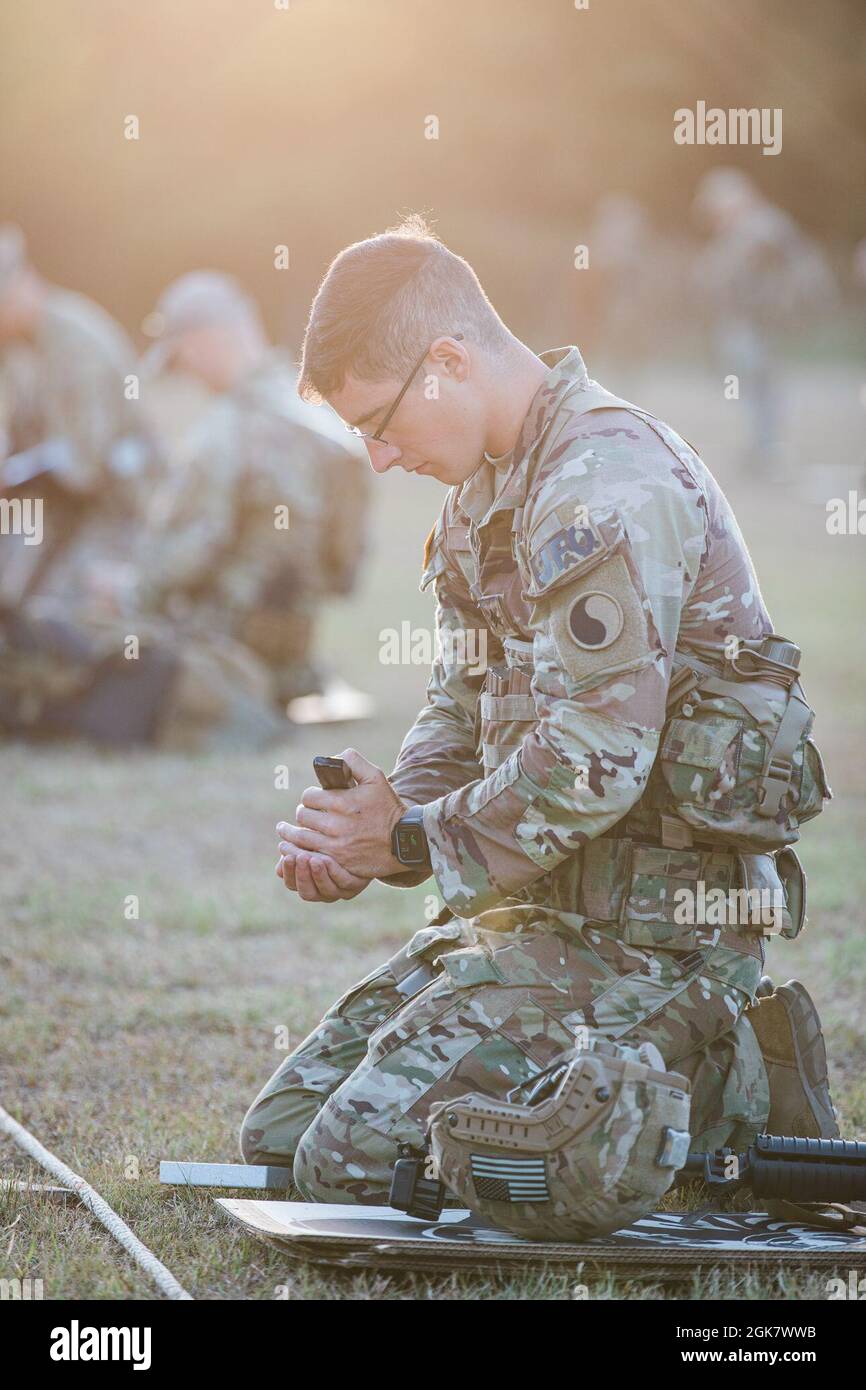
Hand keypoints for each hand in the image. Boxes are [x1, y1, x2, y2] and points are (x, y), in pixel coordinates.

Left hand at [276, 747, 407, 880]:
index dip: (310, 797)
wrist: (403, 841)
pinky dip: (300, 851)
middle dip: (303, 813)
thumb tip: (335, 756)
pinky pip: (310, 856)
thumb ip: (354, 762)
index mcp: (342, 801)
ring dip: (291, 833)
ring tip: (284, 832)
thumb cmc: (388, 808)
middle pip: (303, 816)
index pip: (309, 797)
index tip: (314, 800)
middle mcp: (336, 823)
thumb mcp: (376, 778)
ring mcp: (336, 845)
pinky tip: (296, 850)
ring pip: (301, 837)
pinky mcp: (338, 861)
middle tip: (306, 815)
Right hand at [276, 845, 370, 902]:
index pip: (292, 884)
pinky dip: (334, 872)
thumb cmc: (329, 836)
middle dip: (301, 876)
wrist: (362, 835)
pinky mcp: (357, 885)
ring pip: (326, 890)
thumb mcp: (310, 842)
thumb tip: (278, 868)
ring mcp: (341, 891)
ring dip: (317, 875)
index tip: (286, 855)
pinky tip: (327, 858)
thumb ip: (295, 852)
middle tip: (299, 857)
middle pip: (307, 893)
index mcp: (308, 883)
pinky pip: (344, 882)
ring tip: (312, 858)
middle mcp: (323, 892)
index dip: (288, 873)